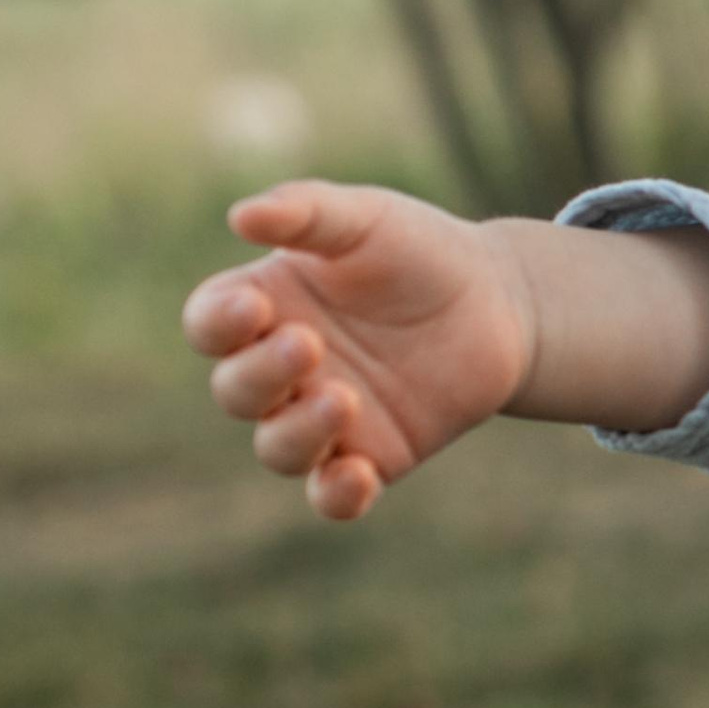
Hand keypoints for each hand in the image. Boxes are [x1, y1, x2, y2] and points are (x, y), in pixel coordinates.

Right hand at [181, 181, 537, 522]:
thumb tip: (240, 216)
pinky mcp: (372, 457)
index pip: (210, 325)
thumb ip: (305, 212)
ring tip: (343, 398)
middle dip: (263, 373)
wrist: (499, 301)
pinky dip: (336, 495)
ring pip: (277, 448)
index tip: (254, 306)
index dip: (218, 323)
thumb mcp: (365, 218)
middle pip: (236, 391)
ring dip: (297, 431)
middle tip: (310, 343)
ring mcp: (323, 418)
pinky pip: (332, 495)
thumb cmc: (418, 250)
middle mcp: (283, 370)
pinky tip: (358, 475)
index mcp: (264, 307)